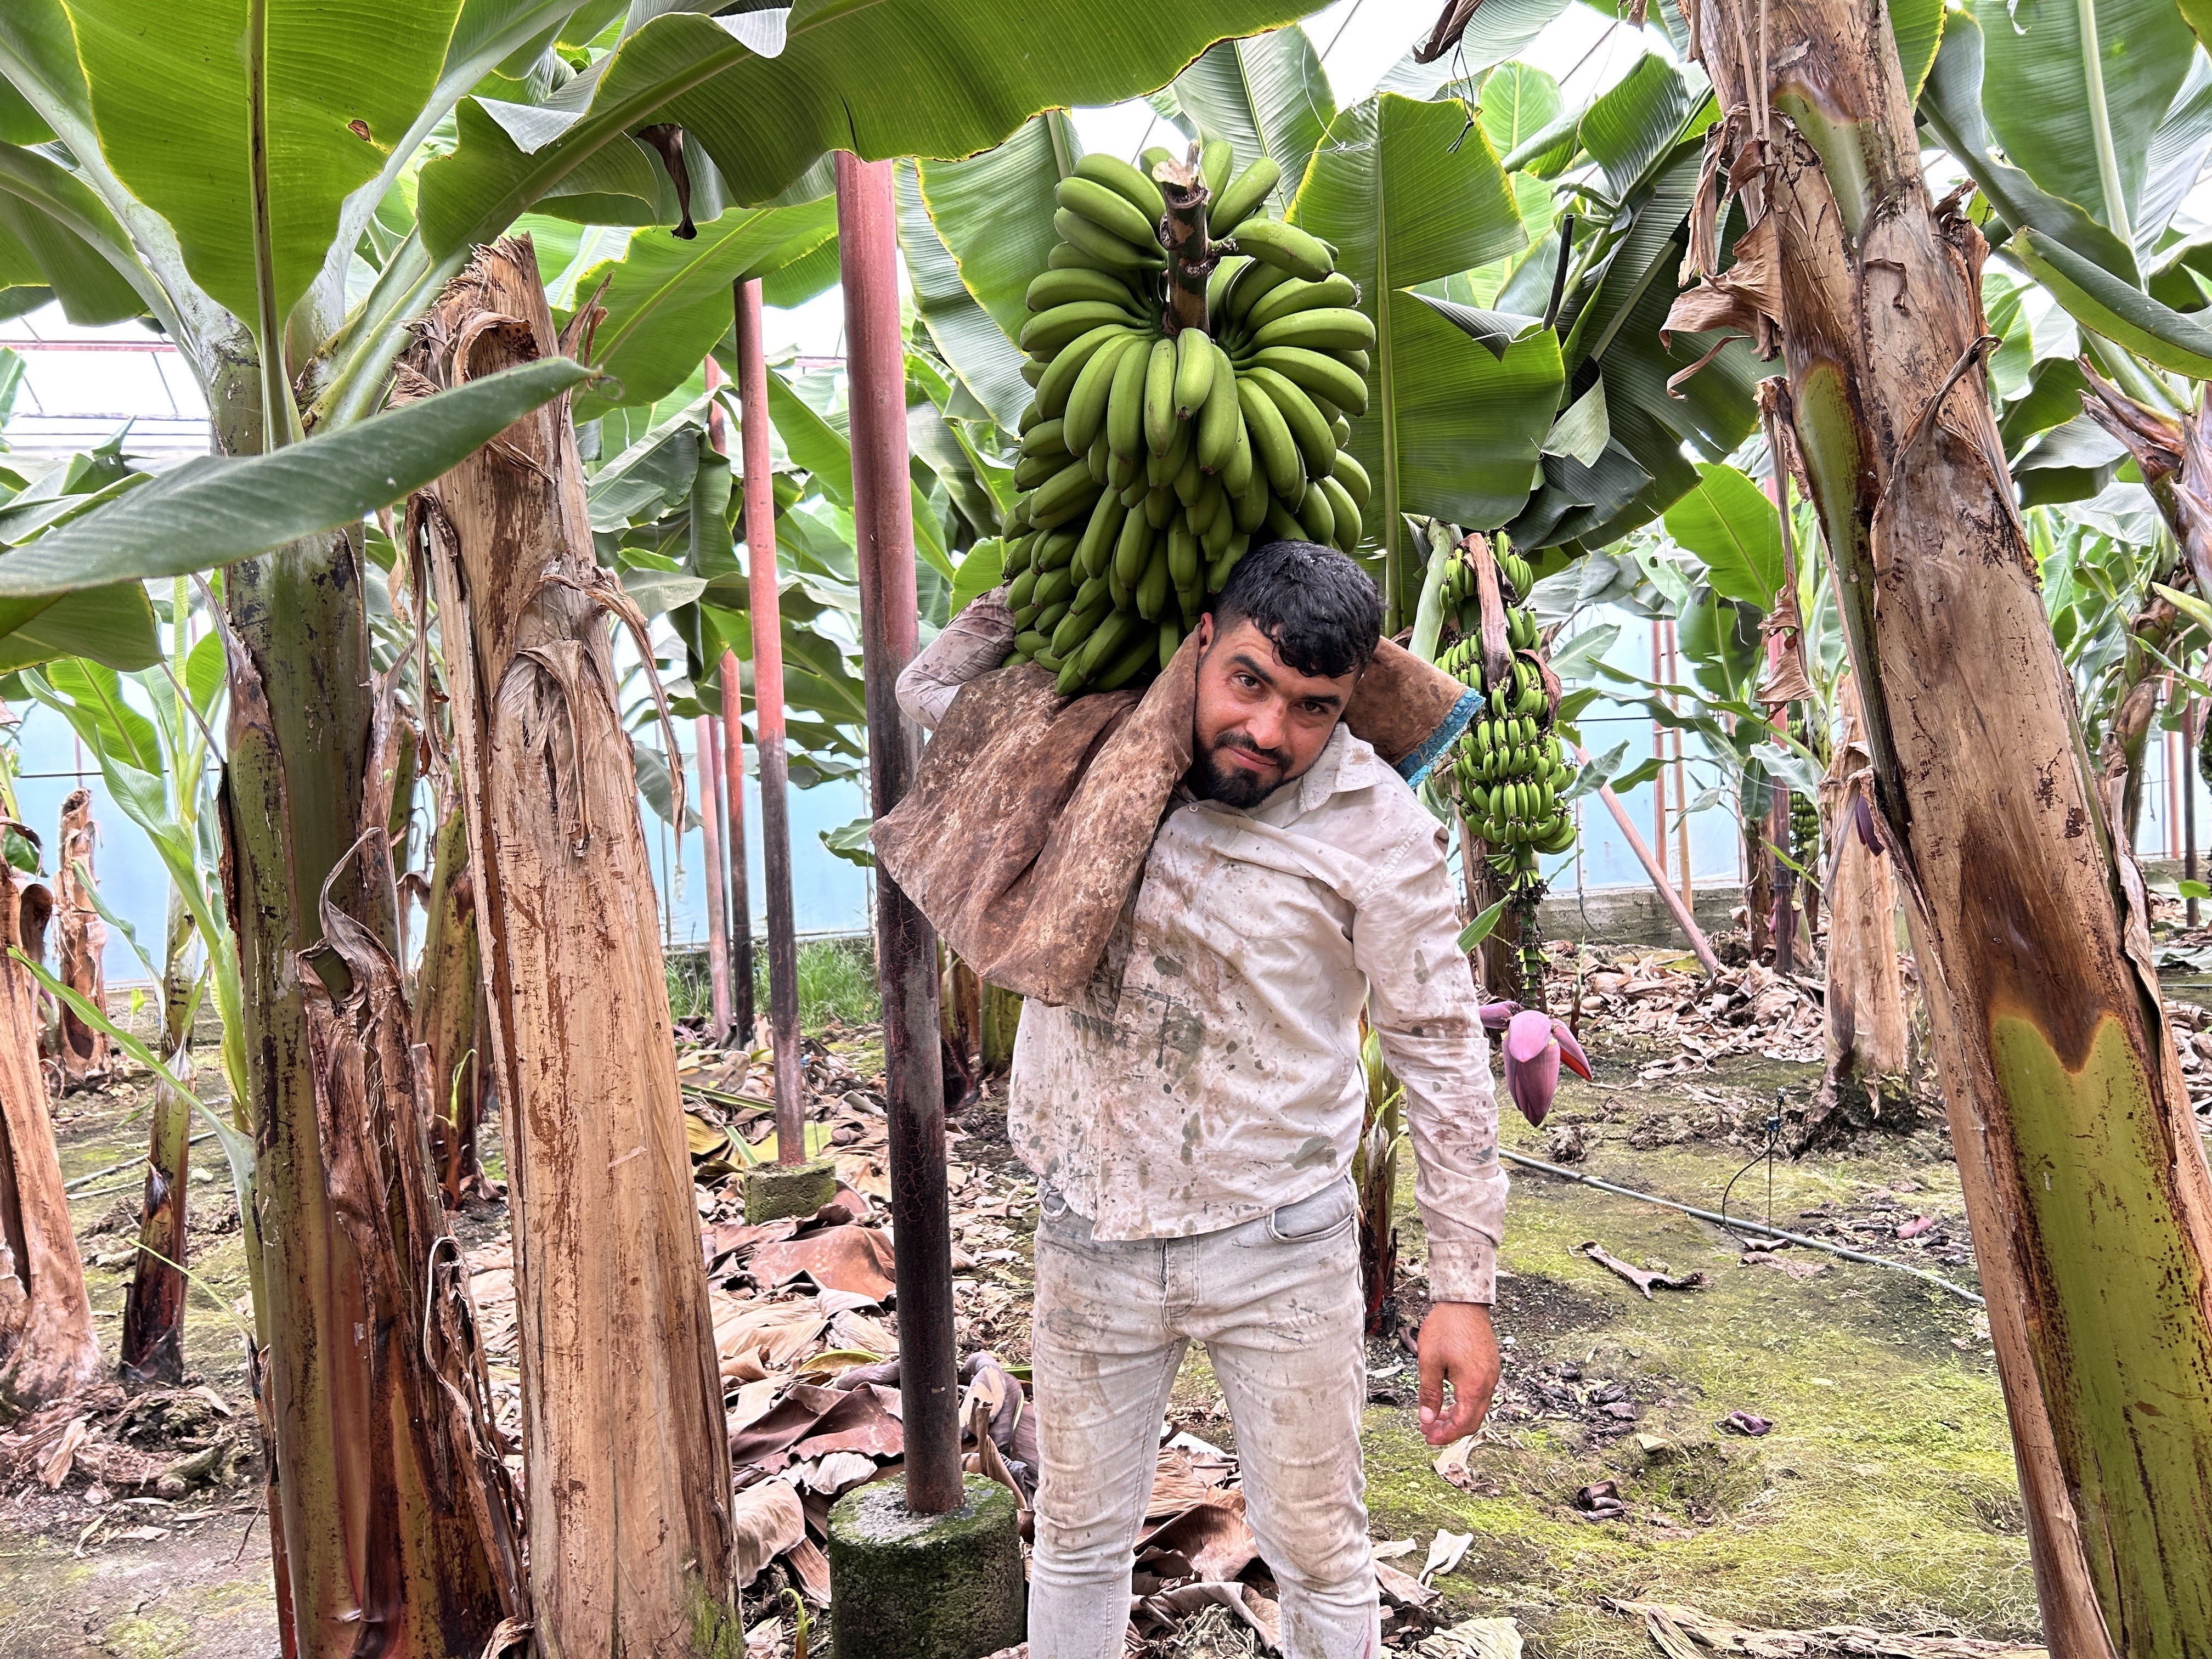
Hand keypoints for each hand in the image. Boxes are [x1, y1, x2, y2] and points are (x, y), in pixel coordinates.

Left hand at [1416, 1301, 1499, 1445]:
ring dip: (1457, 1415)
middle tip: (1429, 1430)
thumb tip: (1427, 1419)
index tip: (1428, 1437)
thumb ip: (1429, 1393)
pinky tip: (1448, 1398)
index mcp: (1474, 1385)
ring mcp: (1491, 1374)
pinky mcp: (1490, 1366)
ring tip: (1435, 1416)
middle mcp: (1488, 1383)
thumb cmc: (1446, 1327)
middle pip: (1473, 1419)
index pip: (1463, 1423)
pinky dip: (1464, 1402)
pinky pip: (1480, 1393)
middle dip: (1451, 1429)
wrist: (1464, 1301)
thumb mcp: (1430, 1362)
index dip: (1445, 1434)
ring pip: (1477, 1407)